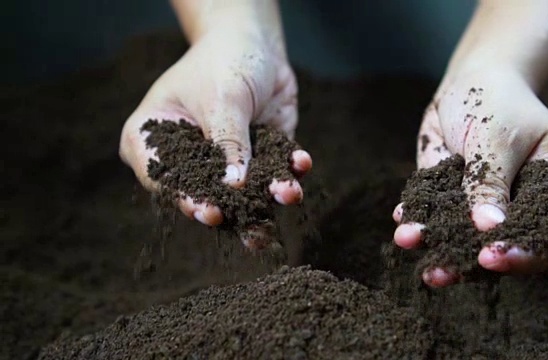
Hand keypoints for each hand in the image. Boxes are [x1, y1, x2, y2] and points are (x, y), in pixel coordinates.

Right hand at [119, 19, 310, 246]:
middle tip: (256, 233)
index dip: (187, 199)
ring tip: (289, 194)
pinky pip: (273, 172)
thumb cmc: (223, 62)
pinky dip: (289, 170)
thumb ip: (229, 142)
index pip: (165, 179)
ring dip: (269, 196)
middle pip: (205, 194)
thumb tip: (235, 186)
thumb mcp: (222, 98)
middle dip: (236, 211)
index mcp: (152, 139)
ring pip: (244, 191)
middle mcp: (186, 157)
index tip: (210, 214)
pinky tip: (301, 163)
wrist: (257, 43)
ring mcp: (223, 159)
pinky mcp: (257, 157)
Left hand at [393, 69, 547, 286]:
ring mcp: (492, 210)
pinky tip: (403, 222)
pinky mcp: (460, 204)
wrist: (472, 81)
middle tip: (438, 273)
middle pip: (508, 249)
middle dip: (469, 264)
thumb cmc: (499, 101)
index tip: (490, 257)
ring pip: (468, 243)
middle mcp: (530, 208)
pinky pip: (441, 222)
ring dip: (437, 249)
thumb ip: (490, 182)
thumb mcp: (498, 136)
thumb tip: (486, 228)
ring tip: (410, 246)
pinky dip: (421, 223)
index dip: (527, 255)